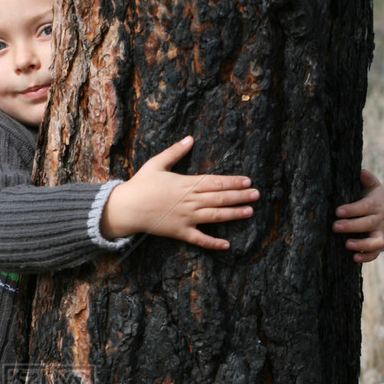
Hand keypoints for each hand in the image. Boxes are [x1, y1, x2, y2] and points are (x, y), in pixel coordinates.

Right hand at [101, 136, 257, 248]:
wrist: (127, 208)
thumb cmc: (141, 185)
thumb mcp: (157, 163)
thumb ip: (175, 151)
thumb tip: (190, 138)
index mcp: (186, 184)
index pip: (215, 182)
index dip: (233, 182)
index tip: (247, 181)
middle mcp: (189, 201)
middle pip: (219, 198)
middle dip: (240, 196)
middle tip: (257, 195)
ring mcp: (186, 218)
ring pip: (215, 216)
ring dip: (233, 214)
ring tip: (249, 212)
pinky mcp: (180, 232)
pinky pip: (199, 239)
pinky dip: (213, 243)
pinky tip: (226, 245)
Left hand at [333, 168, 383, 262]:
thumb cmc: (374, 198)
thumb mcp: (373, 187)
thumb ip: (367, 180)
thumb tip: (361, 170)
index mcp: (375, 205)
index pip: (364, 207)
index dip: (352, 210)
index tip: (337, 211)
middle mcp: (379, 220)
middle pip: (367, 224)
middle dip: (351, 226)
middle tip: (334, 226)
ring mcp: (380, 233)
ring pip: (374, 241)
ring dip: (361, 244)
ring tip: (347, 244)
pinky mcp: (379, 244)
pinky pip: (375, 253)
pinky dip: (366, 257)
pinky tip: (354, 258)